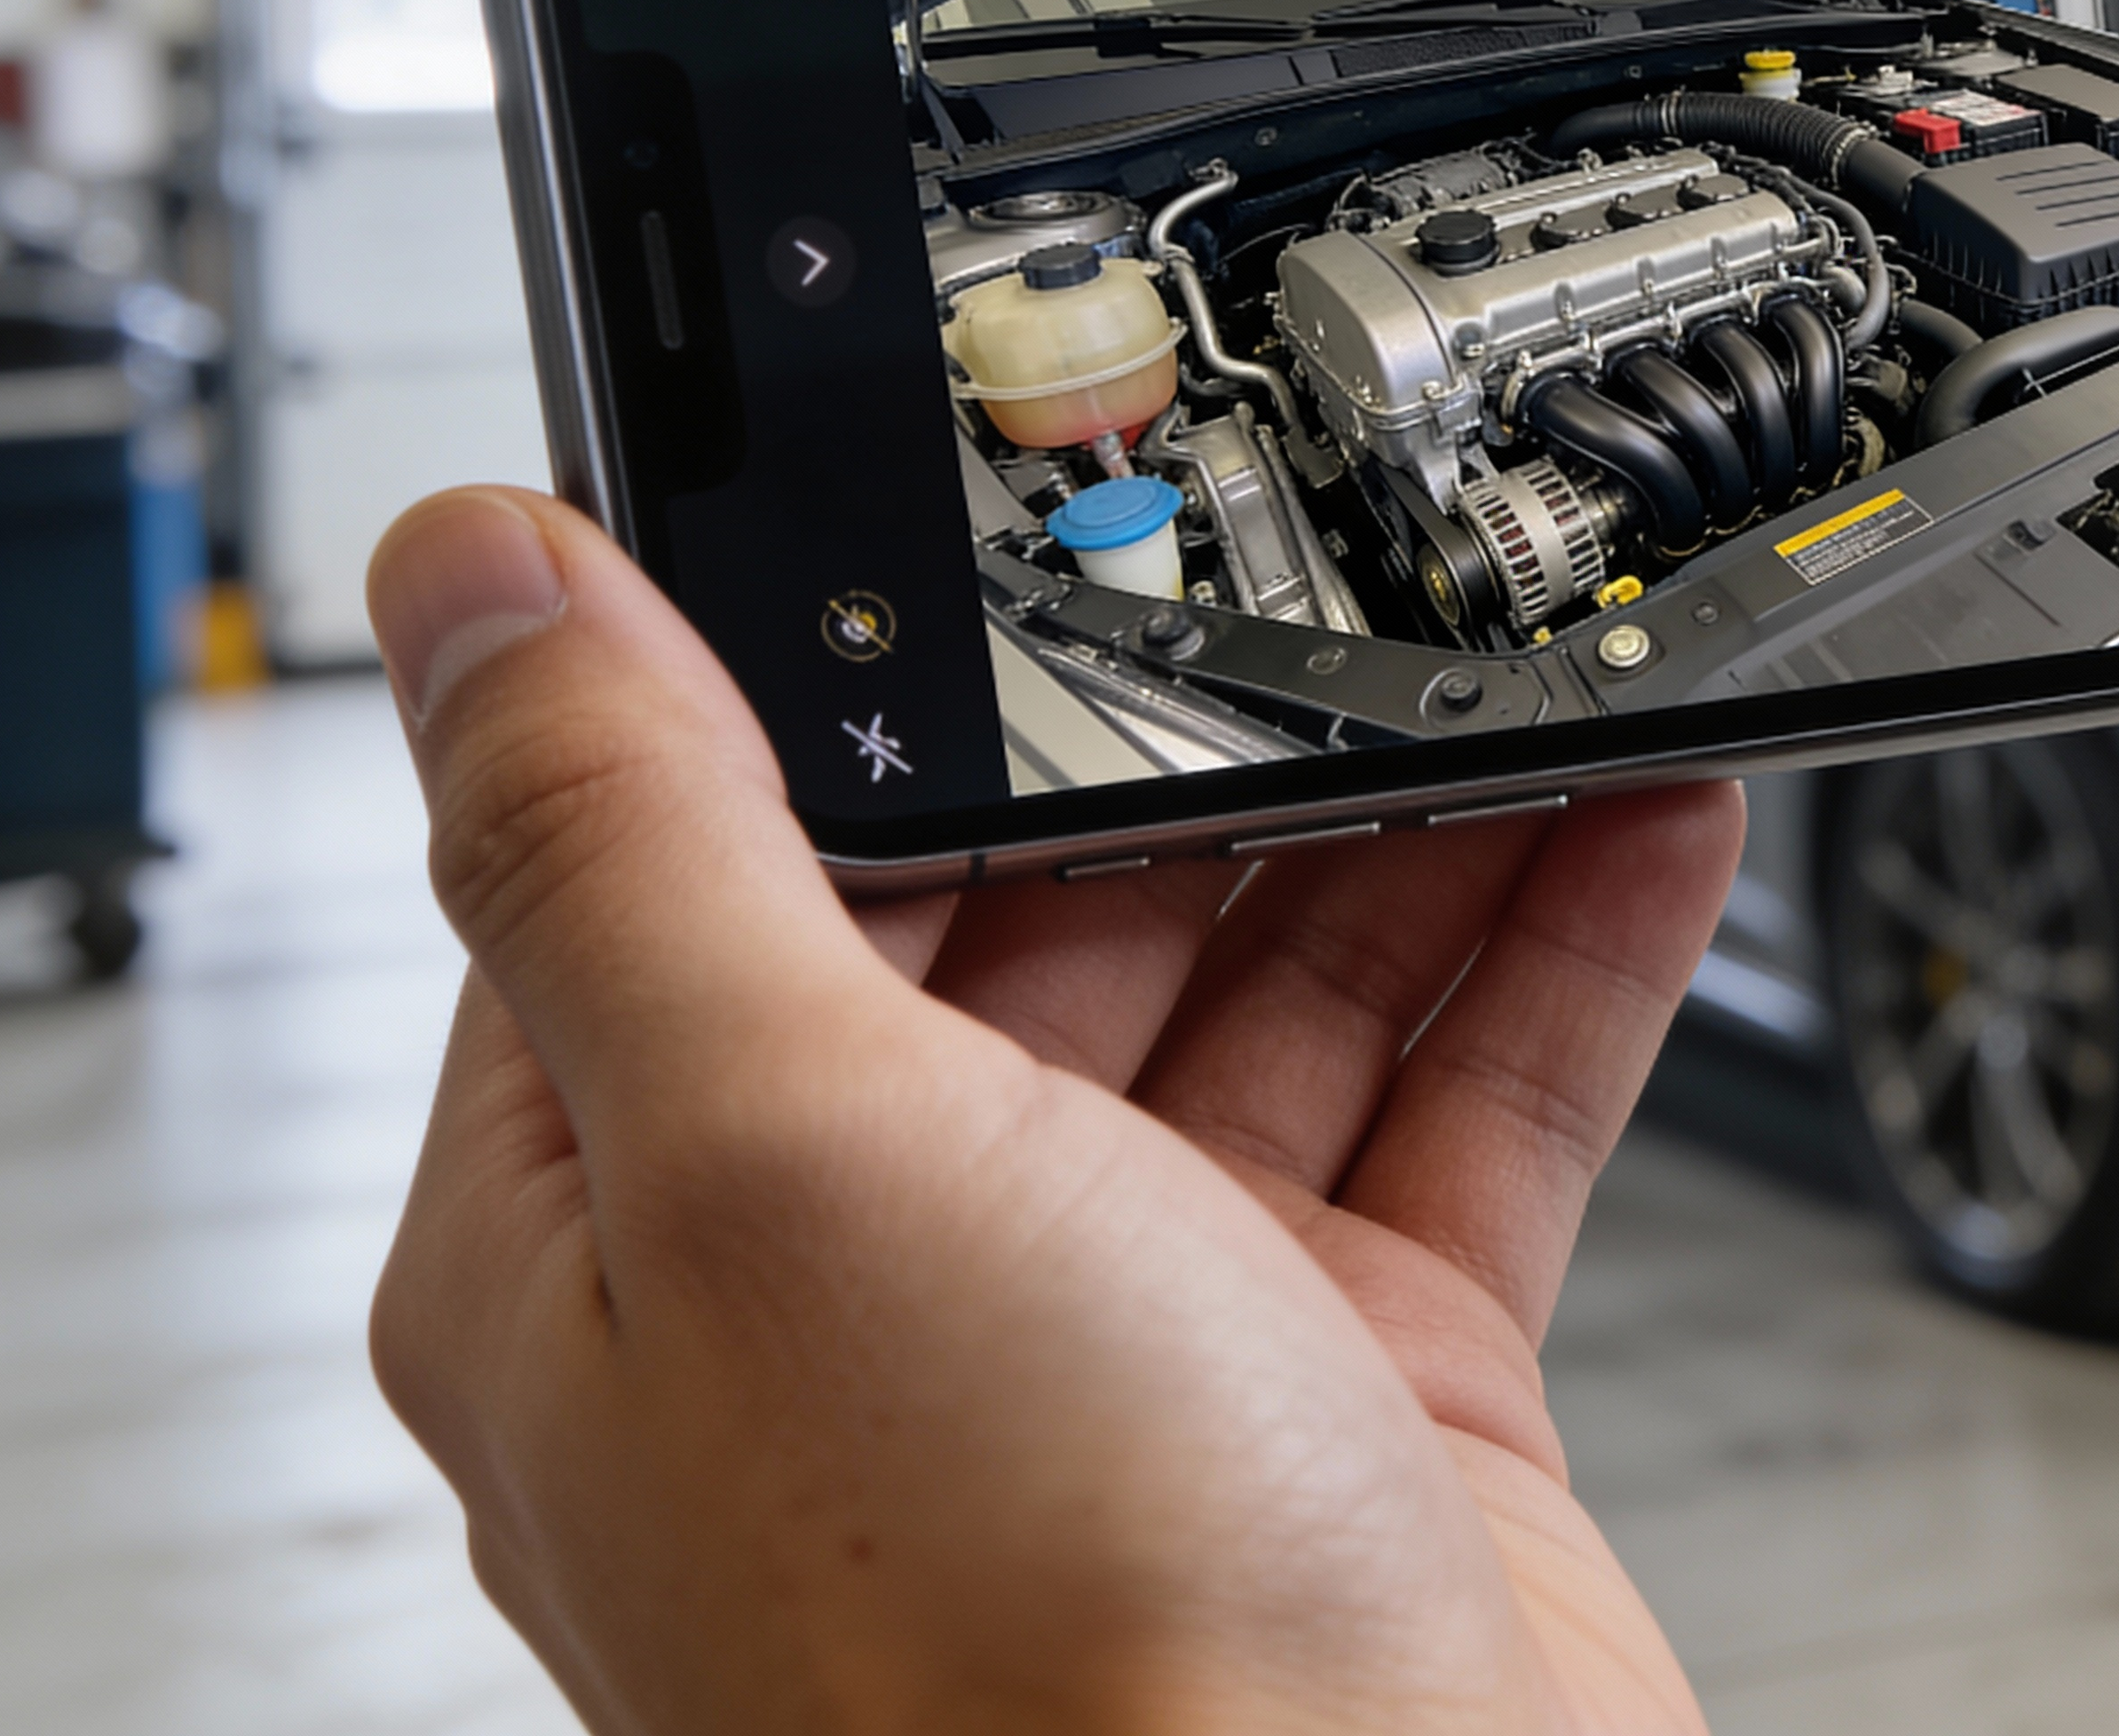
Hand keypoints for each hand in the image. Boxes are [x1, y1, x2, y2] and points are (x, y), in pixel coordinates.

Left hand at [364, 487, 1731, 1734]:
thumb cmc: (1011, 1653)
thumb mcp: (767, 1149)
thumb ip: (633, 836)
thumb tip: (478, 581)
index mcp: (639, 1233)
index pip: (707, 856)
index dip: (848, 667)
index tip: (987, 498)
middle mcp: (881, 1289)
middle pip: (1036, 909)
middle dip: (1192, 731)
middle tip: (1325, 561)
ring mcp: (1138, 1348)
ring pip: (1279, 992)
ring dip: (1417, 819)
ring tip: (1531, 655)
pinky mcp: (1362, 1402)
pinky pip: (1466, 1116)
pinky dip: (1563, 955)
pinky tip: (1640, 819)